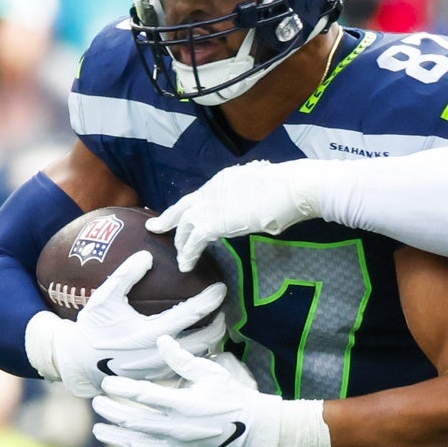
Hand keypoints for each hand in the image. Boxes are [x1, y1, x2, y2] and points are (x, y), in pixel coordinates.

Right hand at [25, 249, 225, 397]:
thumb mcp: (104, 298)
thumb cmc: (91, 328)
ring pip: (197, 357)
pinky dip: (196, 355)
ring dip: (211, 341)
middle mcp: (159, 354)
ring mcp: (160, 368)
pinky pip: (185, 367)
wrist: (78, 362)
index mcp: (149, 333)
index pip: (190, 314)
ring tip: (216, 326)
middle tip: (225, 311)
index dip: (209, 300)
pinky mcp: (157, 377)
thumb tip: (147, 256)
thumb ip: (125, 275)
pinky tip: (199, 345)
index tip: (221, 288)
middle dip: (220, 325)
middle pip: (204, 340)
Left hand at [90, 340, 327, 446]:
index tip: (107, 382)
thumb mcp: (211, 373)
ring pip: (138, 445)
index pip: (143, 395)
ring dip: (116, 438)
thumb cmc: (235, 397)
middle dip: (112, 411)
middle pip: (134, 421)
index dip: (122, 388)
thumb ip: (182, 359)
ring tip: (100, 430)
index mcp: (183, 405)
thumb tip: (160, 339)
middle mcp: (177, 430)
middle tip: (97, 403)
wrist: (258, 431)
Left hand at [148, 161, 328, 270]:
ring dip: (180, 243)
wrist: (291, 188)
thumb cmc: (288, 188)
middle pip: (183, 206)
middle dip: (168, 219)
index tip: (182, 215)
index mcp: (224, 179)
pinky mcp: (213, 223)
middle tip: (156, 227)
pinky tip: (185, 266)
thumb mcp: (265, 185)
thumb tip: (261, 192)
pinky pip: (192, 242)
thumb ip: (254, 191)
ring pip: (184, 226)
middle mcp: (212, 190)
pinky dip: (187, 255)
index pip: (200, 195)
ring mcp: (210, 205)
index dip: (190, 207)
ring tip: (180, 258)